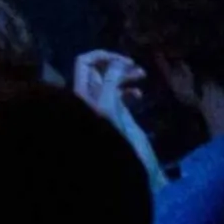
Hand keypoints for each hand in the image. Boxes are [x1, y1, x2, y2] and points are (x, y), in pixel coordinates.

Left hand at [72, 50, 165, 180]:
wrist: (122, 167)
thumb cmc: (111, 138)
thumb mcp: (108, 107)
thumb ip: (110, 82)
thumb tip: (118, 62)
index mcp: (81, 93)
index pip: (85, 63)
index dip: (102, 56)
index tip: (124, 60)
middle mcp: (89, 97)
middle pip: (98, 70)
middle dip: (116, 64)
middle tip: (135, 66)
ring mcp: (102, 105)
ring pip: (110, 81)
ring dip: (125, 75)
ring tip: (142, 75)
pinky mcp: (115, 114)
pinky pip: (119, 95)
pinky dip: (129, 91)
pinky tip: (139, 96)